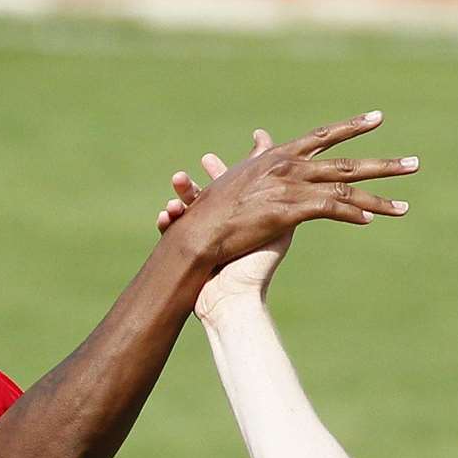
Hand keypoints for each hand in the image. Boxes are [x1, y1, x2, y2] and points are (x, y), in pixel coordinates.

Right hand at [159, 131, 294, 319]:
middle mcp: (223, 231)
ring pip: (185, 215)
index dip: (220, 173)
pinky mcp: (187, 257)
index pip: (230, 191)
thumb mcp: (277, 222)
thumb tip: (292, 159)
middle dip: (189, 188)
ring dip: (177, 204)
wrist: (234, 299)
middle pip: (203, 200)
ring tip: (172, 203)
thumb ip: (282, 190)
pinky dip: (167, 223)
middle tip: (179, 178)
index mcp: (244, 221)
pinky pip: (171, 234)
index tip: (208, 158)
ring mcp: (204, 244)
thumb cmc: (258, 263)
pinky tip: (164, 218)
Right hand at [162, 112, 415, 269]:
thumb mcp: (235, 176)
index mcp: (278, 157)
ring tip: (405, 207)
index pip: (322, 136)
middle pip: (346, 162)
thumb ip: (255, 157)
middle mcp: (288, 165)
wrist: (198, 233)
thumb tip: (262, 139)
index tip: (377, 118)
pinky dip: (353, 214)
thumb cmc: (211, 212)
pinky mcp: (290, 209)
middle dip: (384, 164)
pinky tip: (371, 220)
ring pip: (347, 187)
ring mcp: (291, 186)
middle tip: (415, 164)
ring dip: (379, 198)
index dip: (351, 126)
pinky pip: (331, 209)